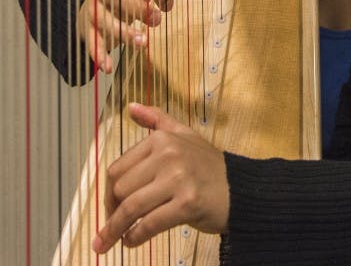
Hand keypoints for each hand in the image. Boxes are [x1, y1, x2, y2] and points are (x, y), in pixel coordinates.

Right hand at [77, 0, 188, 73]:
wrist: (91, 10)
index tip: (169, 5)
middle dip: (138, 7)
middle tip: (158, 20)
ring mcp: (94, 10)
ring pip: (106, 20)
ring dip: (123, 31)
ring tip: (142, 43)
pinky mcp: (88, 30)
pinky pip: (92, 42)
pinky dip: (100, 55)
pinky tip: (108, 68)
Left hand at [92, 103, 228, 253]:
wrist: (242, 190)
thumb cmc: (209, 167)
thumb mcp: (185, 135)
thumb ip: (157, 120)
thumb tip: (130, 107)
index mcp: (161, 139)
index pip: (118, 168)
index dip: (108, 192)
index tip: (110, 206)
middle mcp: (168, 155)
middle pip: (121, 189)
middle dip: (112, 211)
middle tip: (111, 226)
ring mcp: (178, 179)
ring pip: (131, 207)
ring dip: (115, 229)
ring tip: (109, 241)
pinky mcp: (187, 204)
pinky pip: (150, 223)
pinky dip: (135, 236)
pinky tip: (130, 242)